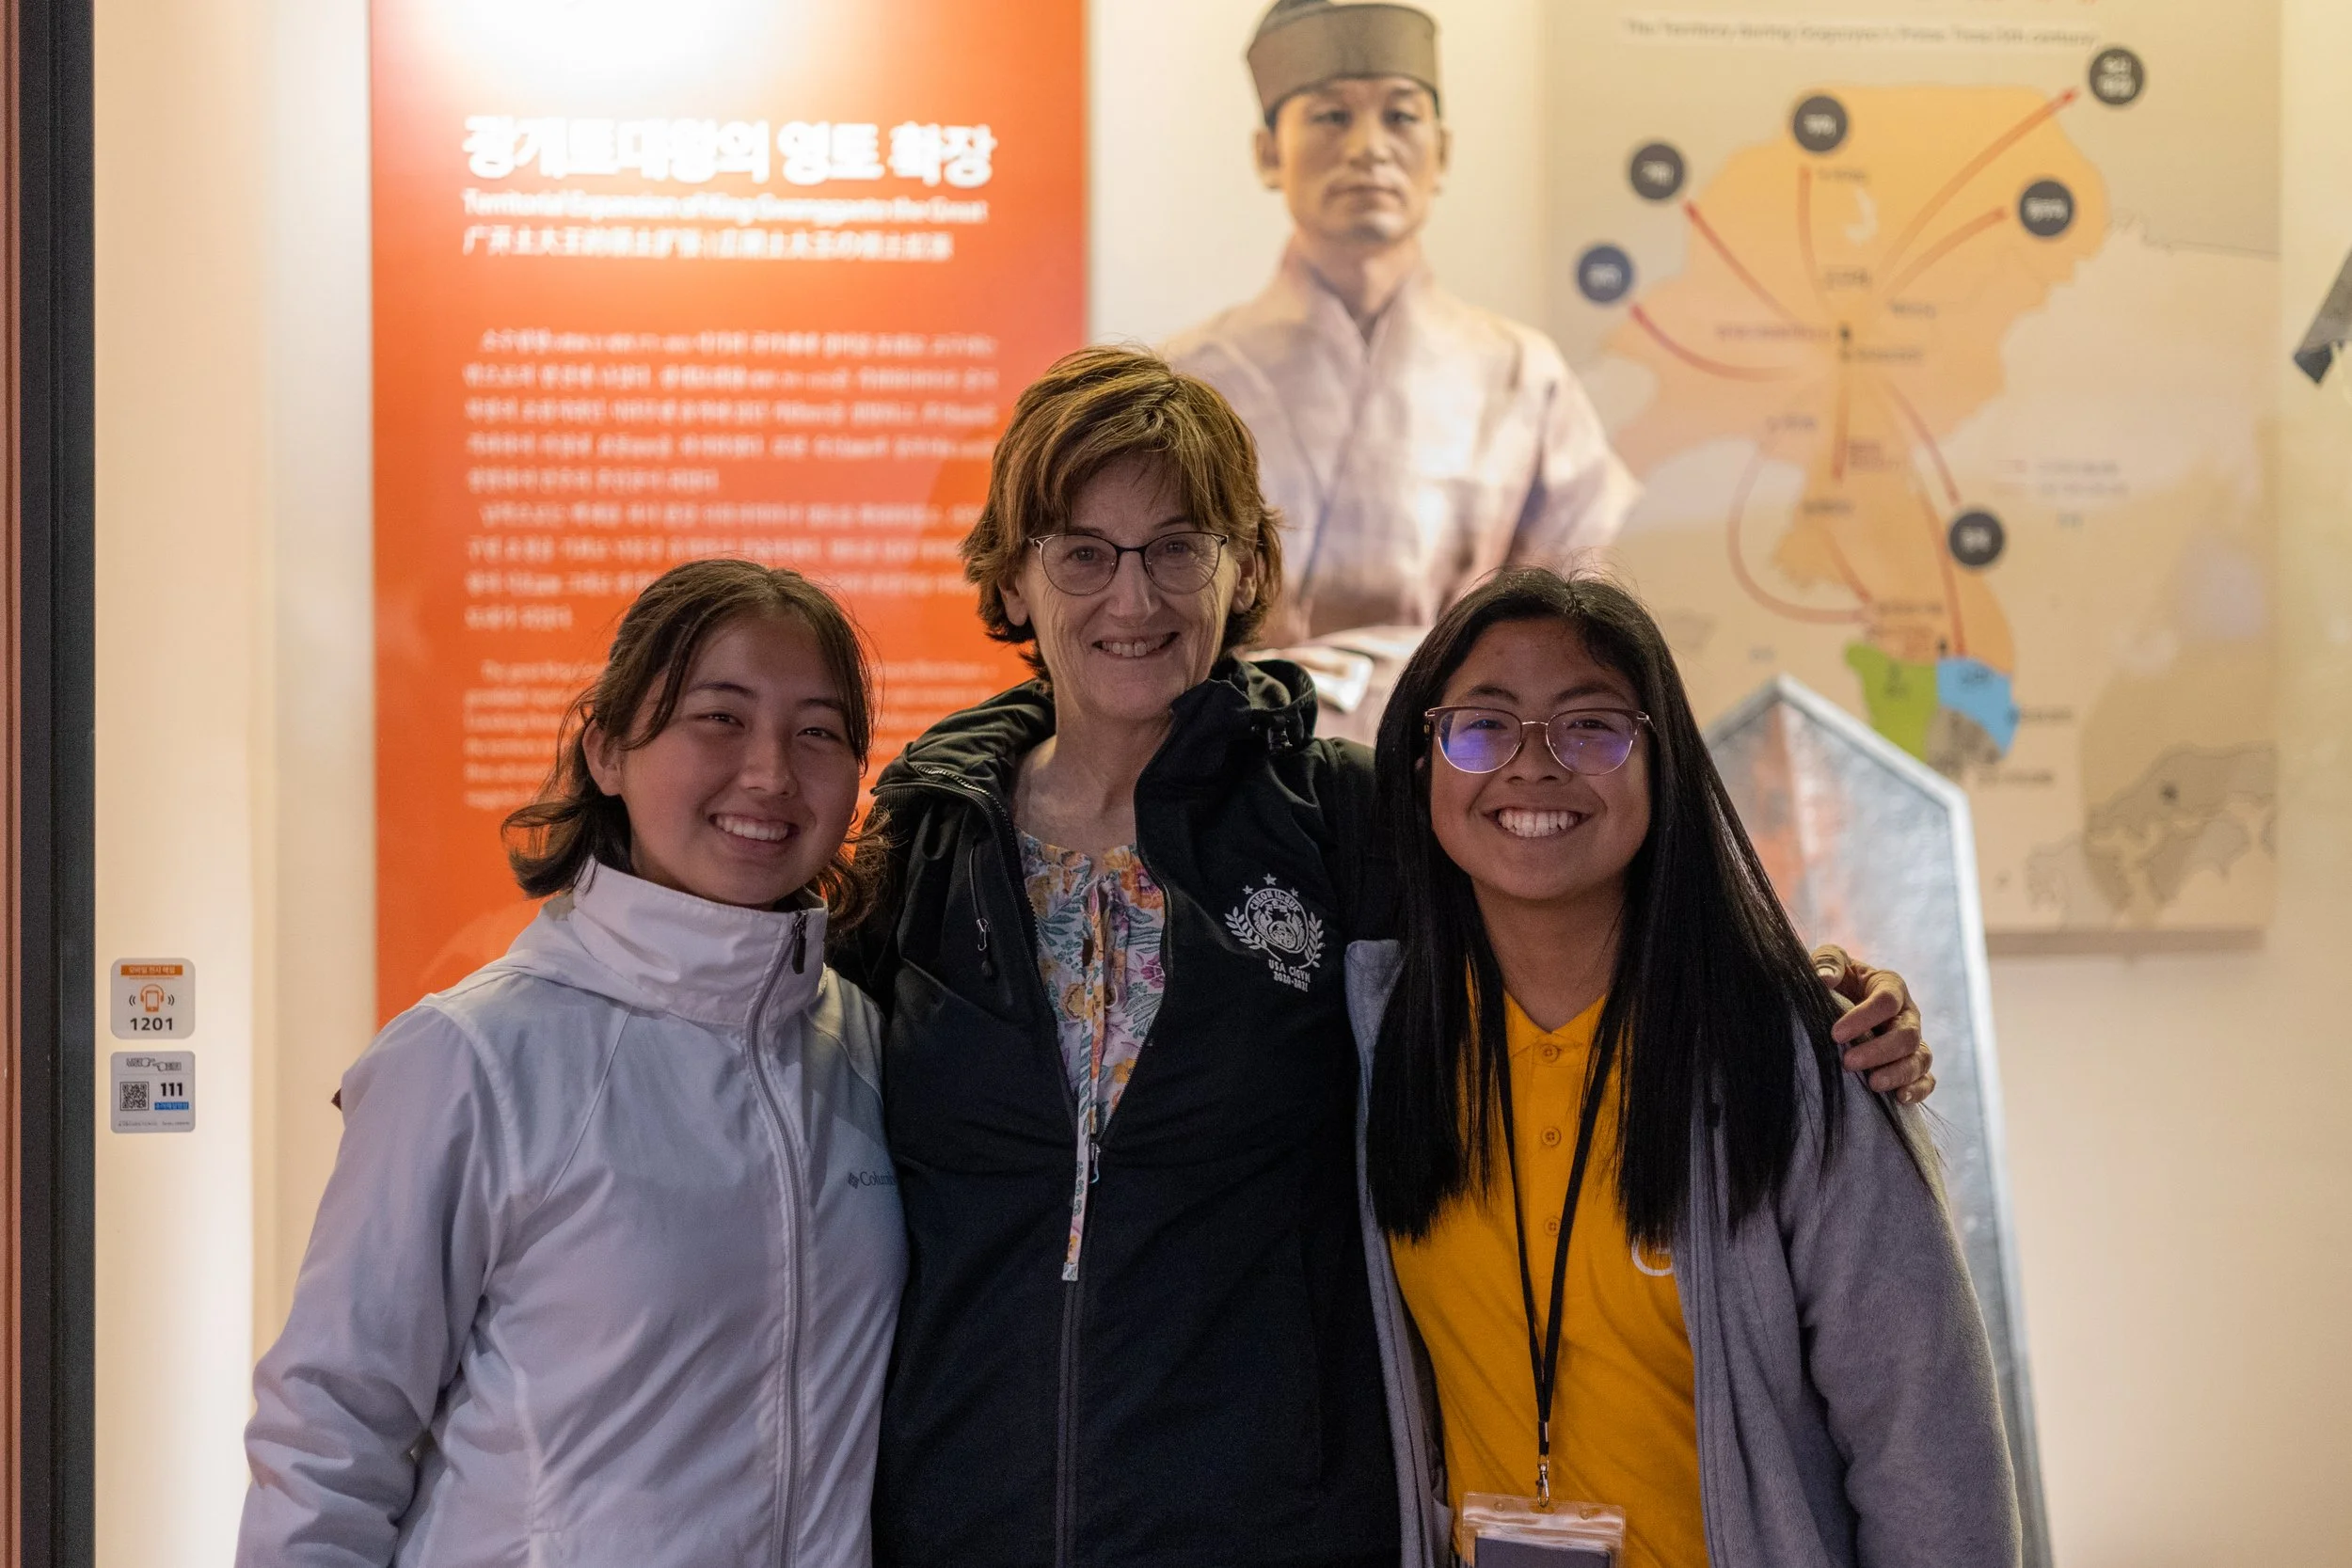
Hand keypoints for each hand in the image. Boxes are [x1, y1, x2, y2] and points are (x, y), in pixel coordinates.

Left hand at [1810, 944, 1933, 1104]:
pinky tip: (1899, 1098)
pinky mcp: (1914, 1063)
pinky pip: (1927, 1079)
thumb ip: (1828, 961)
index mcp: (1889, 985)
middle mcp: (1907, 1013)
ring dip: (1898, 1073)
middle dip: (1879, 1051)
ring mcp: (1914, 1040)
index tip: (1836, 1034)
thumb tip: (1825, 978)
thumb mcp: (1830, 961)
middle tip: (1848, 1063)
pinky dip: (1918, 1089)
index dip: (1864, 1018)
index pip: (1887, 1001)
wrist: (1842, 1000)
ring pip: (1920, 1058)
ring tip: (1872, 1084)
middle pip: (1907, 1034)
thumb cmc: (1838, 979)